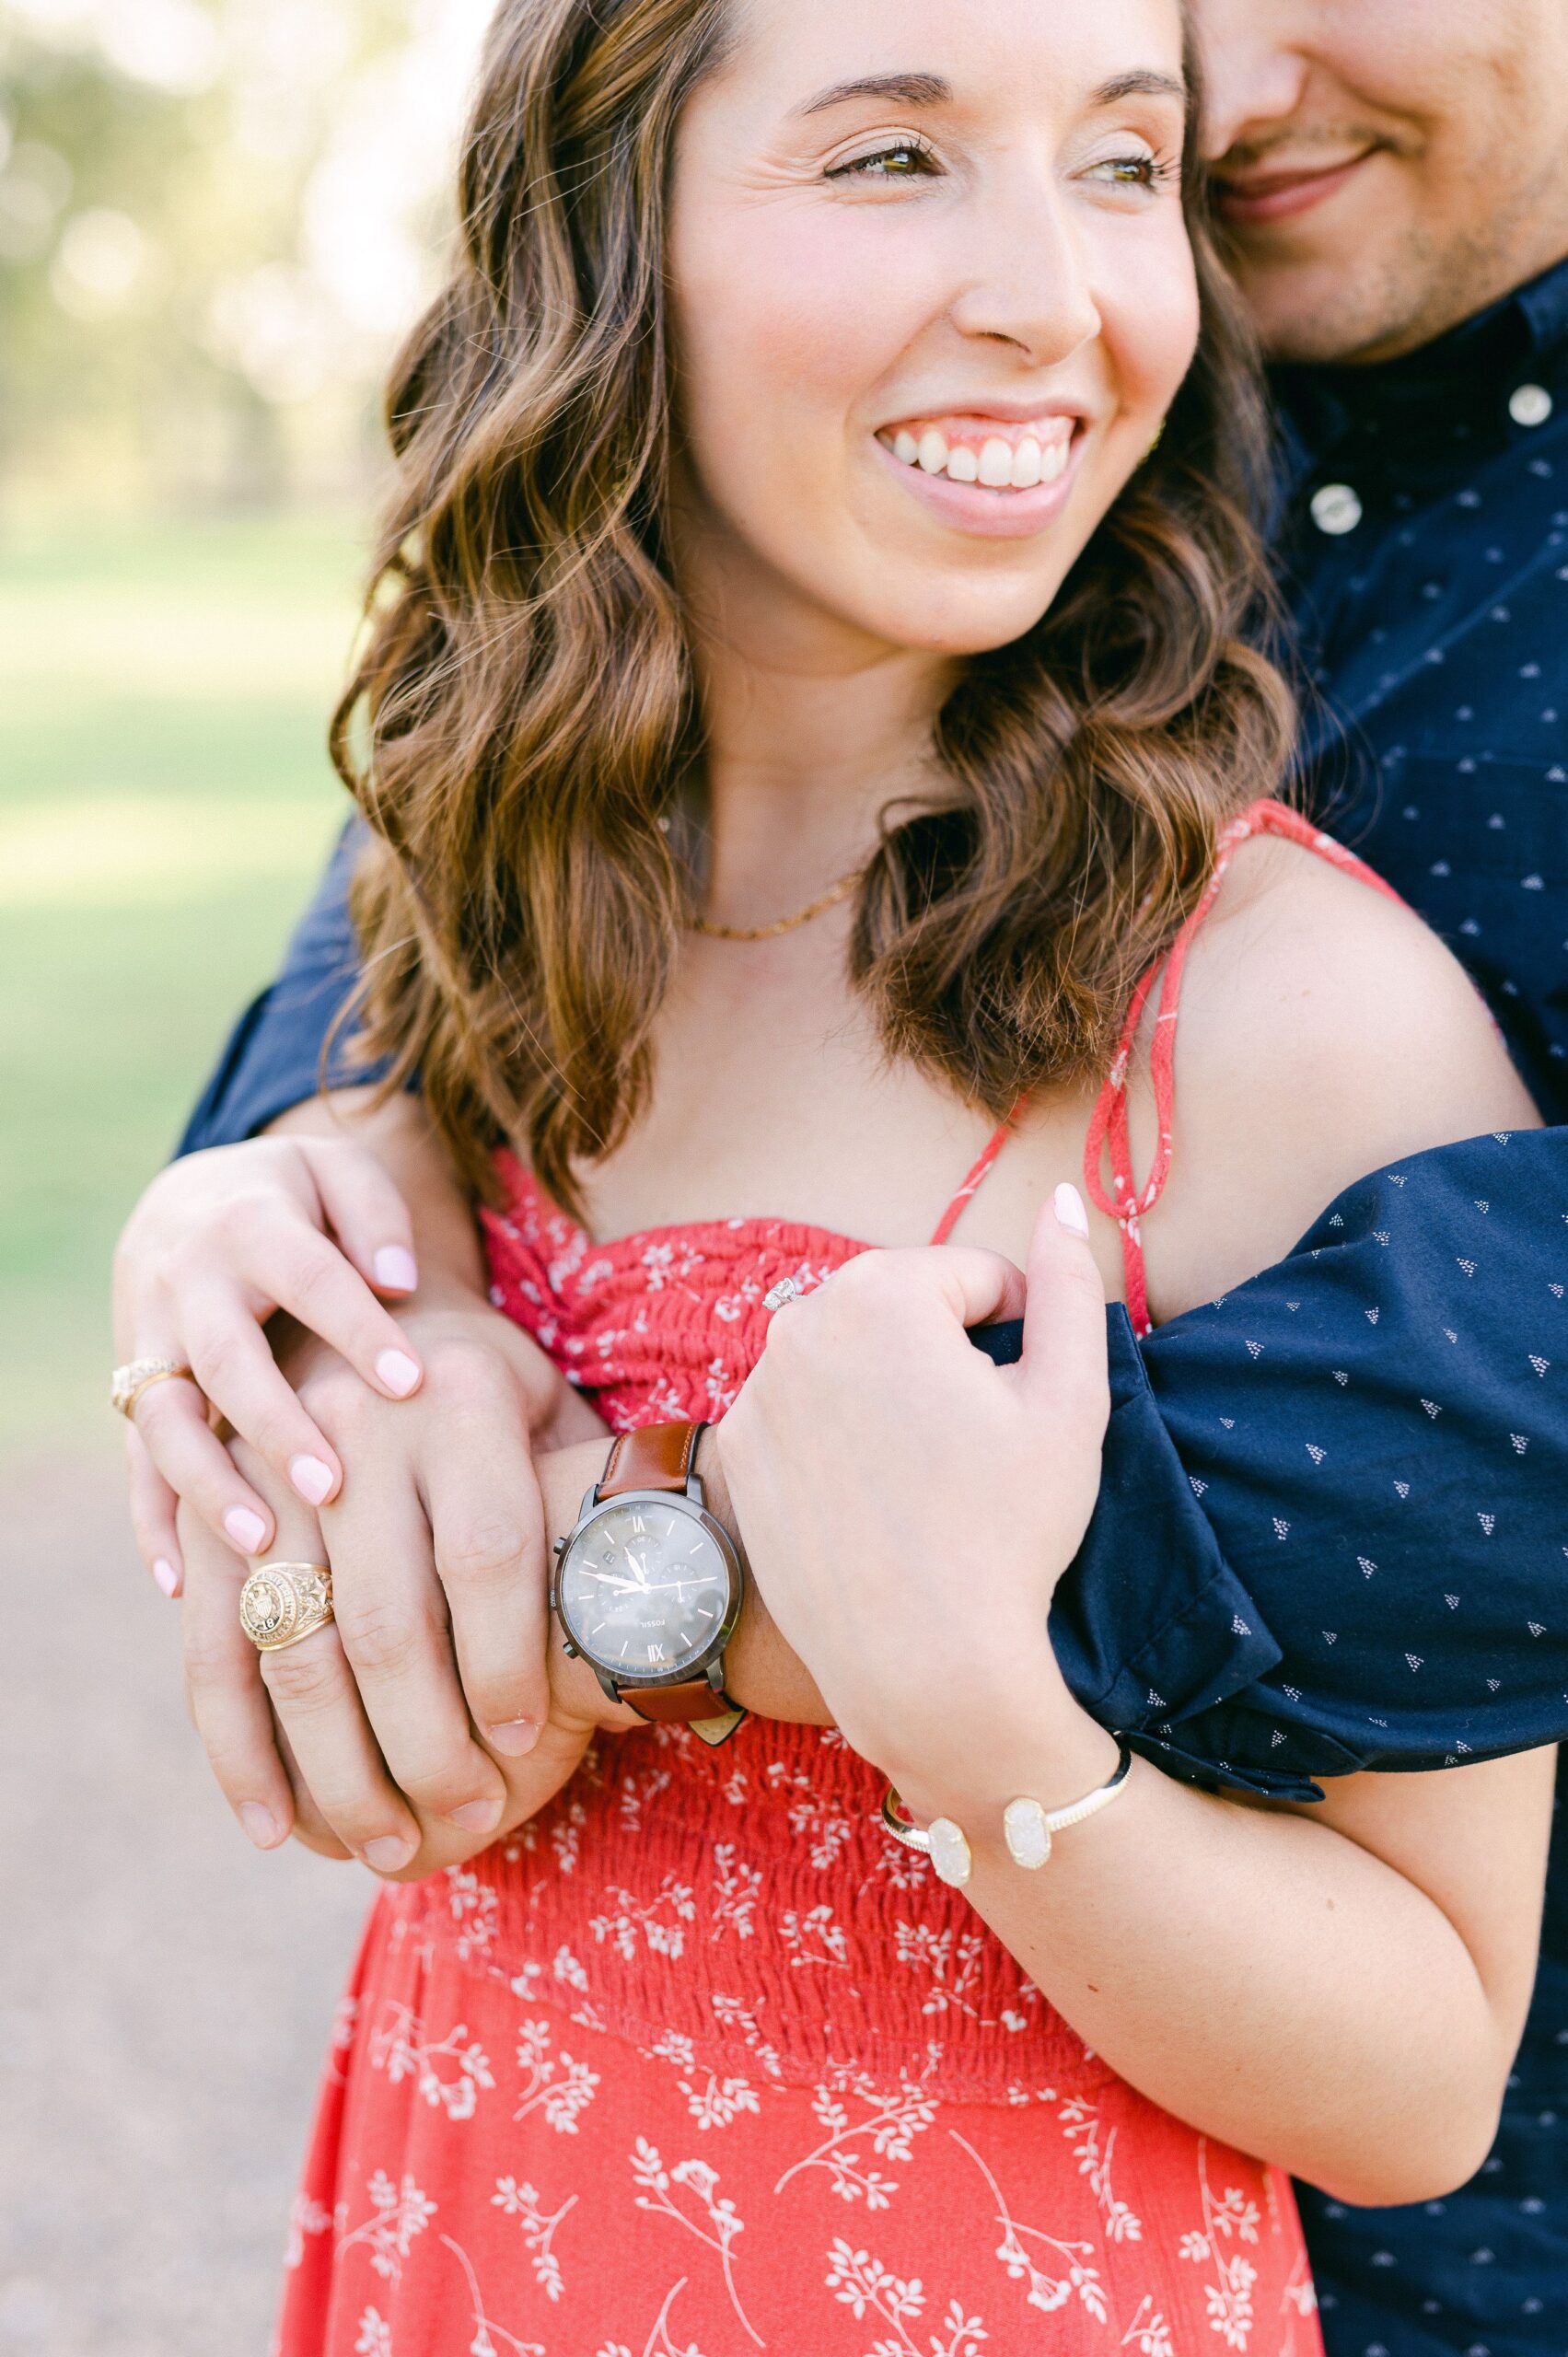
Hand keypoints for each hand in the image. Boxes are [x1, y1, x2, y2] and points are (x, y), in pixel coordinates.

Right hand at [114, 1126, 597, 1587]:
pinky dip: (152, 1522)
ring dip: (207, 1485)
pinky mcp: (132, 1390)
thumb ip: (373, 1215)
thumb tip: (399, 1280)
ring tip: (263, 1542)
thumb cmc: (295, 1197)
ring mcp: (150, 1342)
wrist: (186, 1203)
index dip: (357, 1329)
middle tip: (331, 1485)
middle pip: (224, 1359)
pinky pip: (132, 1462)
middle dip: (273, 1425)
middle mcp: (187, 1285)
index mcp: (250, 1226)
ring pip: (164, 1420)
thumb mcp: (337, 1172)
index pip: (308, 1277)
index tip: (412, 1384)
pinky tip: (183, 1583)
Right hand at [177, 1306, 614, 1868]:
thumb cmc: (501, 1403)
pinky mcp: (209, 1515)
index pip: (487, 1549)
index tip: (533, 1746)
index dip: (509, 1656)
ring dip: (337, 1769)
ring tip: (389, 1852)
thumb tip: (657, 1632)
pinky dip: (238, 1749)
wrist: (372, 1318)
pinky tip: (277, 1828)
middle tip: (469, 1824)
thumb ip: (589, 1507)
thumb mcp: (556, 1418)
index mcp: (461, 1398)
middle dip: (426, 1742)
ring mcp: (270, 1471)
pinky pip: (212, 1648)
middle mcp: (357, 1426)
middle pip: (386, 1615)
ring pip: (293, 1646)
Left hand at [717, 1185, 1109, 1812]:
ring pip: (855, 1361)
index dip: (1020, 1341)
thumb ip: (1070, 1284)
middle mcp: (800, 1322)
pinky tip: (873, 1502)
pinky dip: (840, 1440)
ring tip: (925, 1480)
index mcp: (881, 1292)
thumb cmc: (1008, 1533)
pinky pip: (805, 1413)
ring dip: (893, 1395)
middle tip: (975, 1451)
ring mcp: (756, 1389)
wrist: (921, 1664)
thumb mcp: (1071, 1400)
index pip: (976, 1279)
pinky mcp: (738, 1449)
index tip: (1020, 1411)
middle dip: (948, 1361)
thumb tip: (1063, 1198)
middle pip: (907, 1313)